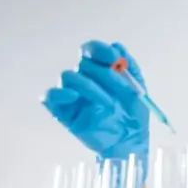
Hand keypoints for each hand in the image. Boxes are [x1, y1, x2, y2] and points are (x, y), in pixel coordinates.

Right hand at [41, 40, 149, 161]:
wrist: (130, 141)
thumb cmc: (133, 115)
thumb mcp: (138, 89)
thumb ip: (130, 67)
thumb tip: (117, 46)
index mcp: (100, 71)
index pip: (91, 50)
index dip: (99, 50)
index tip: (114, 59)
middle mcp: (84, 79)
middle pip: (82, 63)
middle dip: (103, 74)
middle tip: (120, 89)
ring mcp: (73, 95)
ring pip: (68, 76)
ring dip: (89, 86)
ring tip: (108, 103)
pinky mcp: (63, 112)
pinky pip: (49, 97)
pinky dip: (58, 93)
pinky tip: (74, 96)